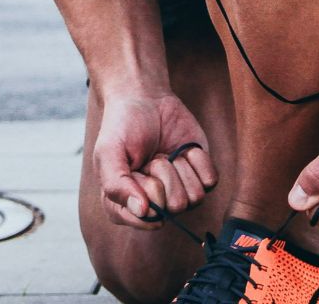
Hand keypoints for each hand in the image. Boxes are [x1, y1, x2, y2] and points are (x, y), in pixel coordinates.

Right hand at [91, 90, 217, 229]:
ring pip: (194, 198)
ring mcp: (179, 191)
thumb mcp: (108, 153)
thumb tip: (142, 212)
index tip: (136, 169)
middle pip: (173, 207)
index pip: (147, 219)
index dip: (146, 192)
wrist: (145, 98)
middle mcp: (154, 204)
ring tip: (165, 153)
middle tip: (151, 157)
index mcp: (126, 205)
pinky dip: (198, 161)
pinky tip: (183, 150)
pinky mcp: (199, 177)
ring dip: (179, 167)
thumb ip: (116, 185)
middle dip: (163, 174)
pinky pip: (210, 181)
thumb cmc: (122, 126)